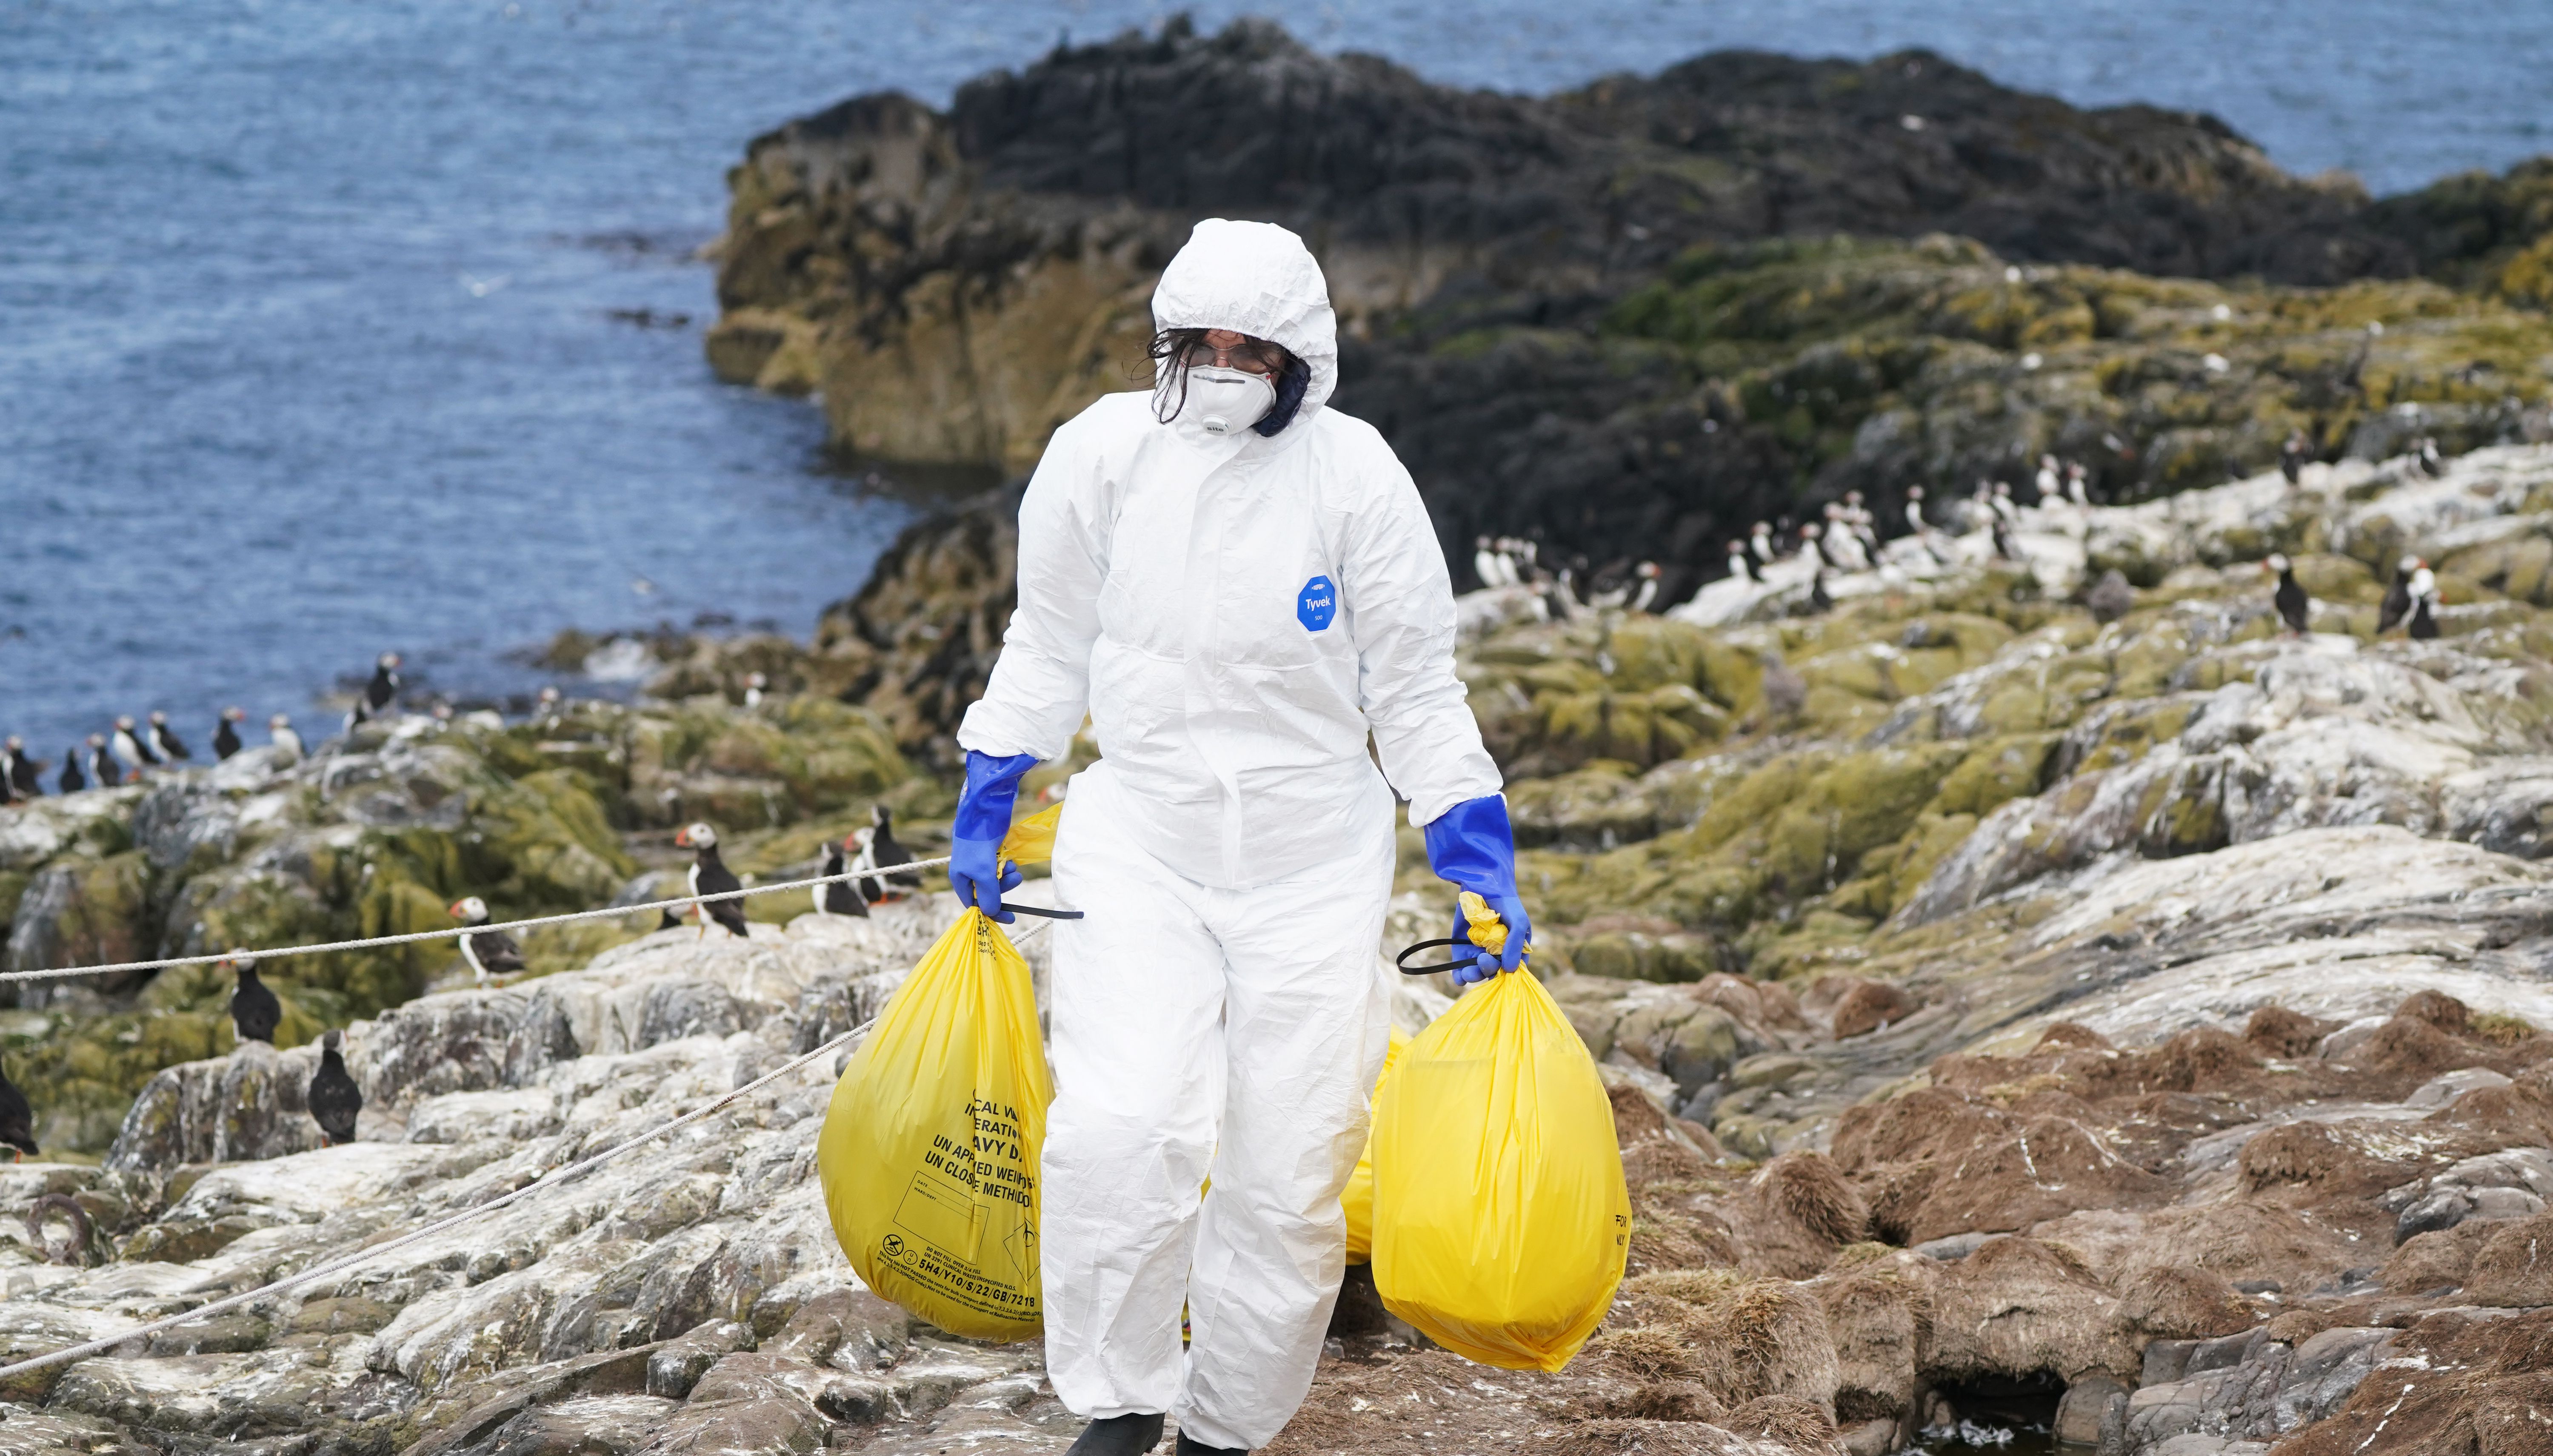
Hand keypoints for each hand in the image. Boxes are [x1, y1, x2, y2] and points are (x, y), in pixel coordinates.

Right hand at [949, 750, 1038, 920]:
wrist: (984, 809)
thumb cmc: (979, 842)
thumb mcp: (984, 873)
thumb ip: (989, 895)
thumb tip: (991, 913)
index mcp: (960, 879)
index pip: (974, 904)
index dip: (992, 911)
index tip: (1010, 917)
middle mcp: (968, 871)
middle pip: (988, 891)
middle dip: (1003, 887)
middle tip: (1014, 878)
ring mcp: (979, 860)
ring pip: (997, 878)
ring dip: (1007, 875)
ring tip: (1013, 866)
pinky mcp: (990, 851)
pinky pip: (1001, 866)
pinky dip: (1007, 865)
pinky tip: (1011, 858)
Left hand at [1449, 890, 1531, 984]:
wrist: (1483, 885)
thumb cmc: (1506, 904)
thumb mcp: (1518, 922)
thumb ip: (1516, 945)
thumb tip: (1510, 970)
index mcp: (1513, 951)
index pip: (1512, 970)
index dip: (1507, 975)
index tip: (1501, 971)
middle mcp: (1496, 955)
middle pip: (1492, 972)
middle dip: (1487, 970)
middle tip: (1483, 960)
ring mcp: (1478, 952)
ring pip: (1476, 972)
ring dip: (1472, 976)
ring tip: (1467, 973)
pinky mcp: (1461, 948)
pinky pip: (1460, 967)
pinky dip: (1459, 975)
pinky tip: (1458, 978)